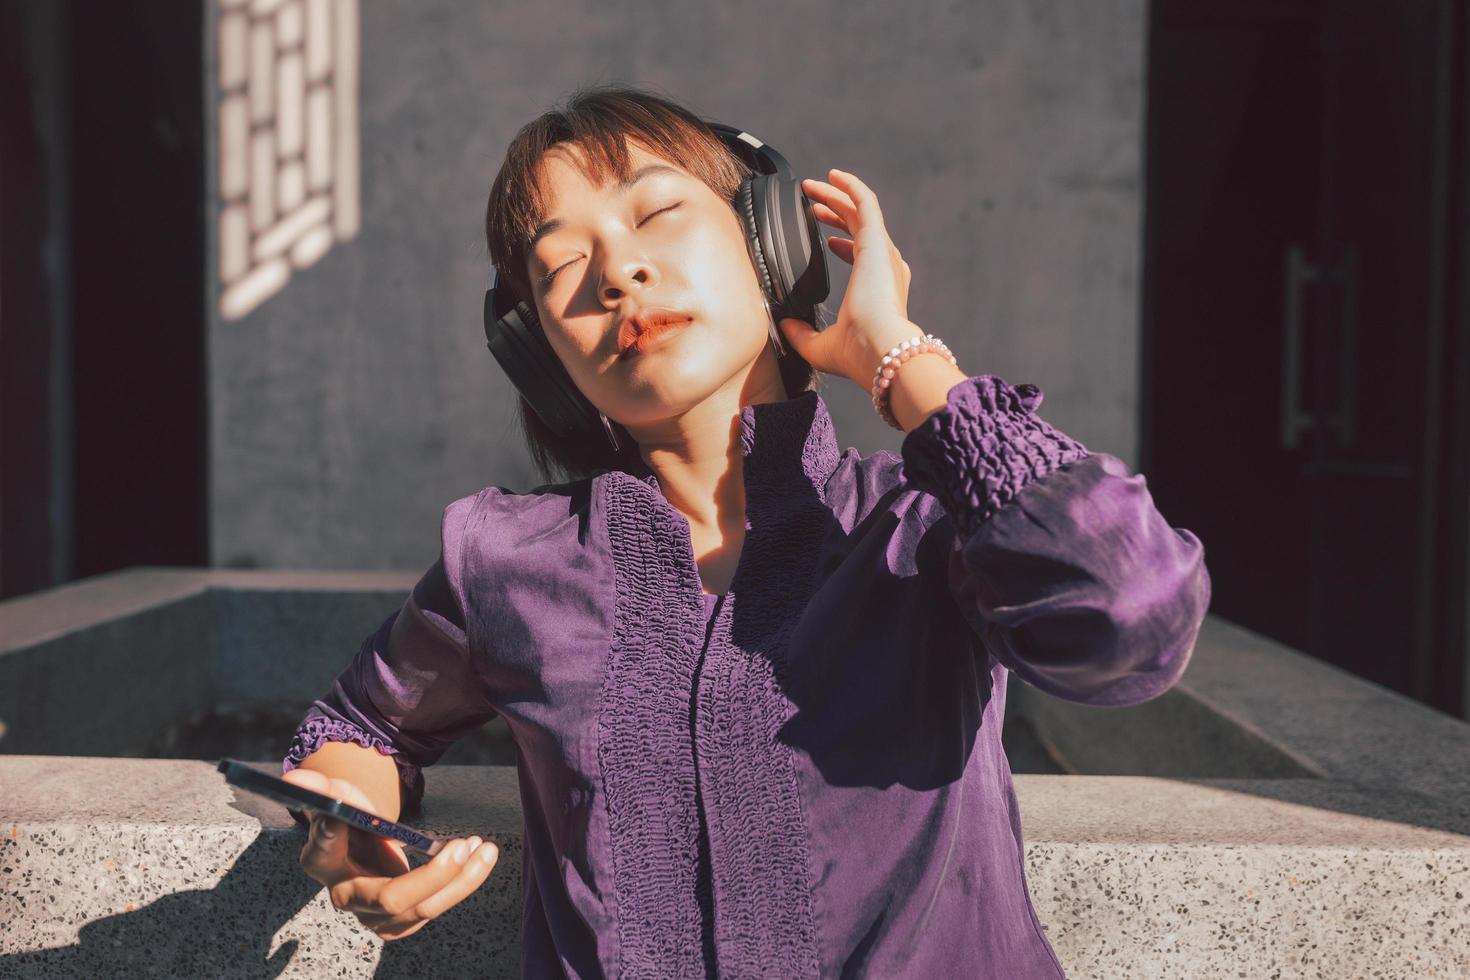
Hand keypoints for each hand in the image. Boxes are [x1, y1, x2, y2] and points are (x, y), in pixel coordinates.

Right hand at [282, 767, 499, 940]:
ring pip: (422, 909)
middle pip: (390, 900)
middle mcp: (346, 896)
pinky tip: (481, 854)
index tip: (343, 818)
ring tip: (483, 848)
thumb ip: (321, 789)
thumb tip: (298, 778)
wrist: (364, 840)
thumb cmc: (348, 815)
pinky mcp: (403, 919)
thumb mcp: (337, 796)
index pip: (322, 852)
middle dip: (430, 876)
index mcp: (322, 861)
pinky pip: (438, 906)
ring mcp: (376, 915)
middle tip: (459, 846)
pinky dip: (464, 882)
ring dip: (459, 880)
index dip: (331, 837)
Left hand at [778, 168, 922, 387]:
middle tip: (811, 204)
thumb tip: (784, 325)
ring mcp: (882, 252)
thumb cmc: (857, 354)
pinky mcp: (877, 241)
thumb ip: (801, 334)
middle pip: (858, 228)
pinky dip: (851, 187)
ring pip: (860, 211)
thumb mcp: (819, 346)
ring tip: (813, 186)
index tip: (824, 240)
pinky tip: (833, 176)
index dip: (841, 244)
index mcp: (877, 289)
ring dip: (837, 196)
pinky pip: (865, 202)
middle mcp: (884, 268)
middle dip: (834, 213)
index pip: (861, 257)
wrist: (879, 349)